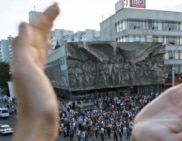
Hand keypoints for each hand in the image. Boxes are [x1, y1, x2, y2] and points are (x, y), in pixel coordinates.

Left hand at [12, 3, 59, 140]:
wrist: (39, 120)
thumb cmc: (33, 100)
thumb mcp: (25, 70)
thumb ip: (22, 47)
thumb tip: (24, 26)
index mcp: (25, 57)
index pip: (34, 30)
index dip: (45, 17)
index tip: (57, 7)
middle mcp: (28, 60)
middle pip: (37, 34)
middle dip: (47, 20)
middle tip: (58, 9)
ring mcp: (35, 67)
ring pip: (40, 43)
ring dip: (46, 31)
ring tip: (52, 23)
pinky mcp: (41, 75)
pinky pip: (43, 55)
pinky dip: (46, 46)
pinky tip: (48, 45)